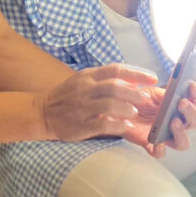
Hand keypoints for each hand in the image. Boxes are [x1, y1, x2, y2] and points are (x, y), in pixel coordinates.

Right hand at [40, 64, 159, 141]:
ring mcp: (82, 107)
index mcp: (88, 76)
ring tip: (134, 113)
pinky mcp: (80, 125)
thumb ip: (104, 80)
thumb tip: (132, 80)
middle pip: (115, 87)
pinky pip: (103, 124)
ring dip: (127, 108)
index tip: (153, 78)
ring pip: (110, 104)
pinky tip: (126, 126)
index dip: (137, 73)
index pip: (116, 70)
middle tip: (146, 99)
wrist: (42, 113)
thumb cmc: (67, 97)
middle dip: (135, 93)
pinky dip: (118, 125)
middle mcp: (85, 89)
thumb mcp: (83, 81)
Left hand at [128, 80, 195, 156]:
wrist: (121, 110)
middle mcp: (178, 122)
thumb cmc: (140, 99)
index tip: (193, 85)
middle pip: (194, 122)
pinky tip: (158, 143)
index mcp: (180, 106)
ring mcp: (166, 136)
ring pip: (183, 143)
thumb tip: (174, 95)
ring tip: (173, 122)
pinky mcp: (152, 145)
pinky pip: (160, 153)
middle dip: (191, 112)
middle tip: (182, 103)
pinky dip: (160, 150)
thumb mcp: (150, 92)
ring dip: (182, 133)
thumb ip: (163, 94)